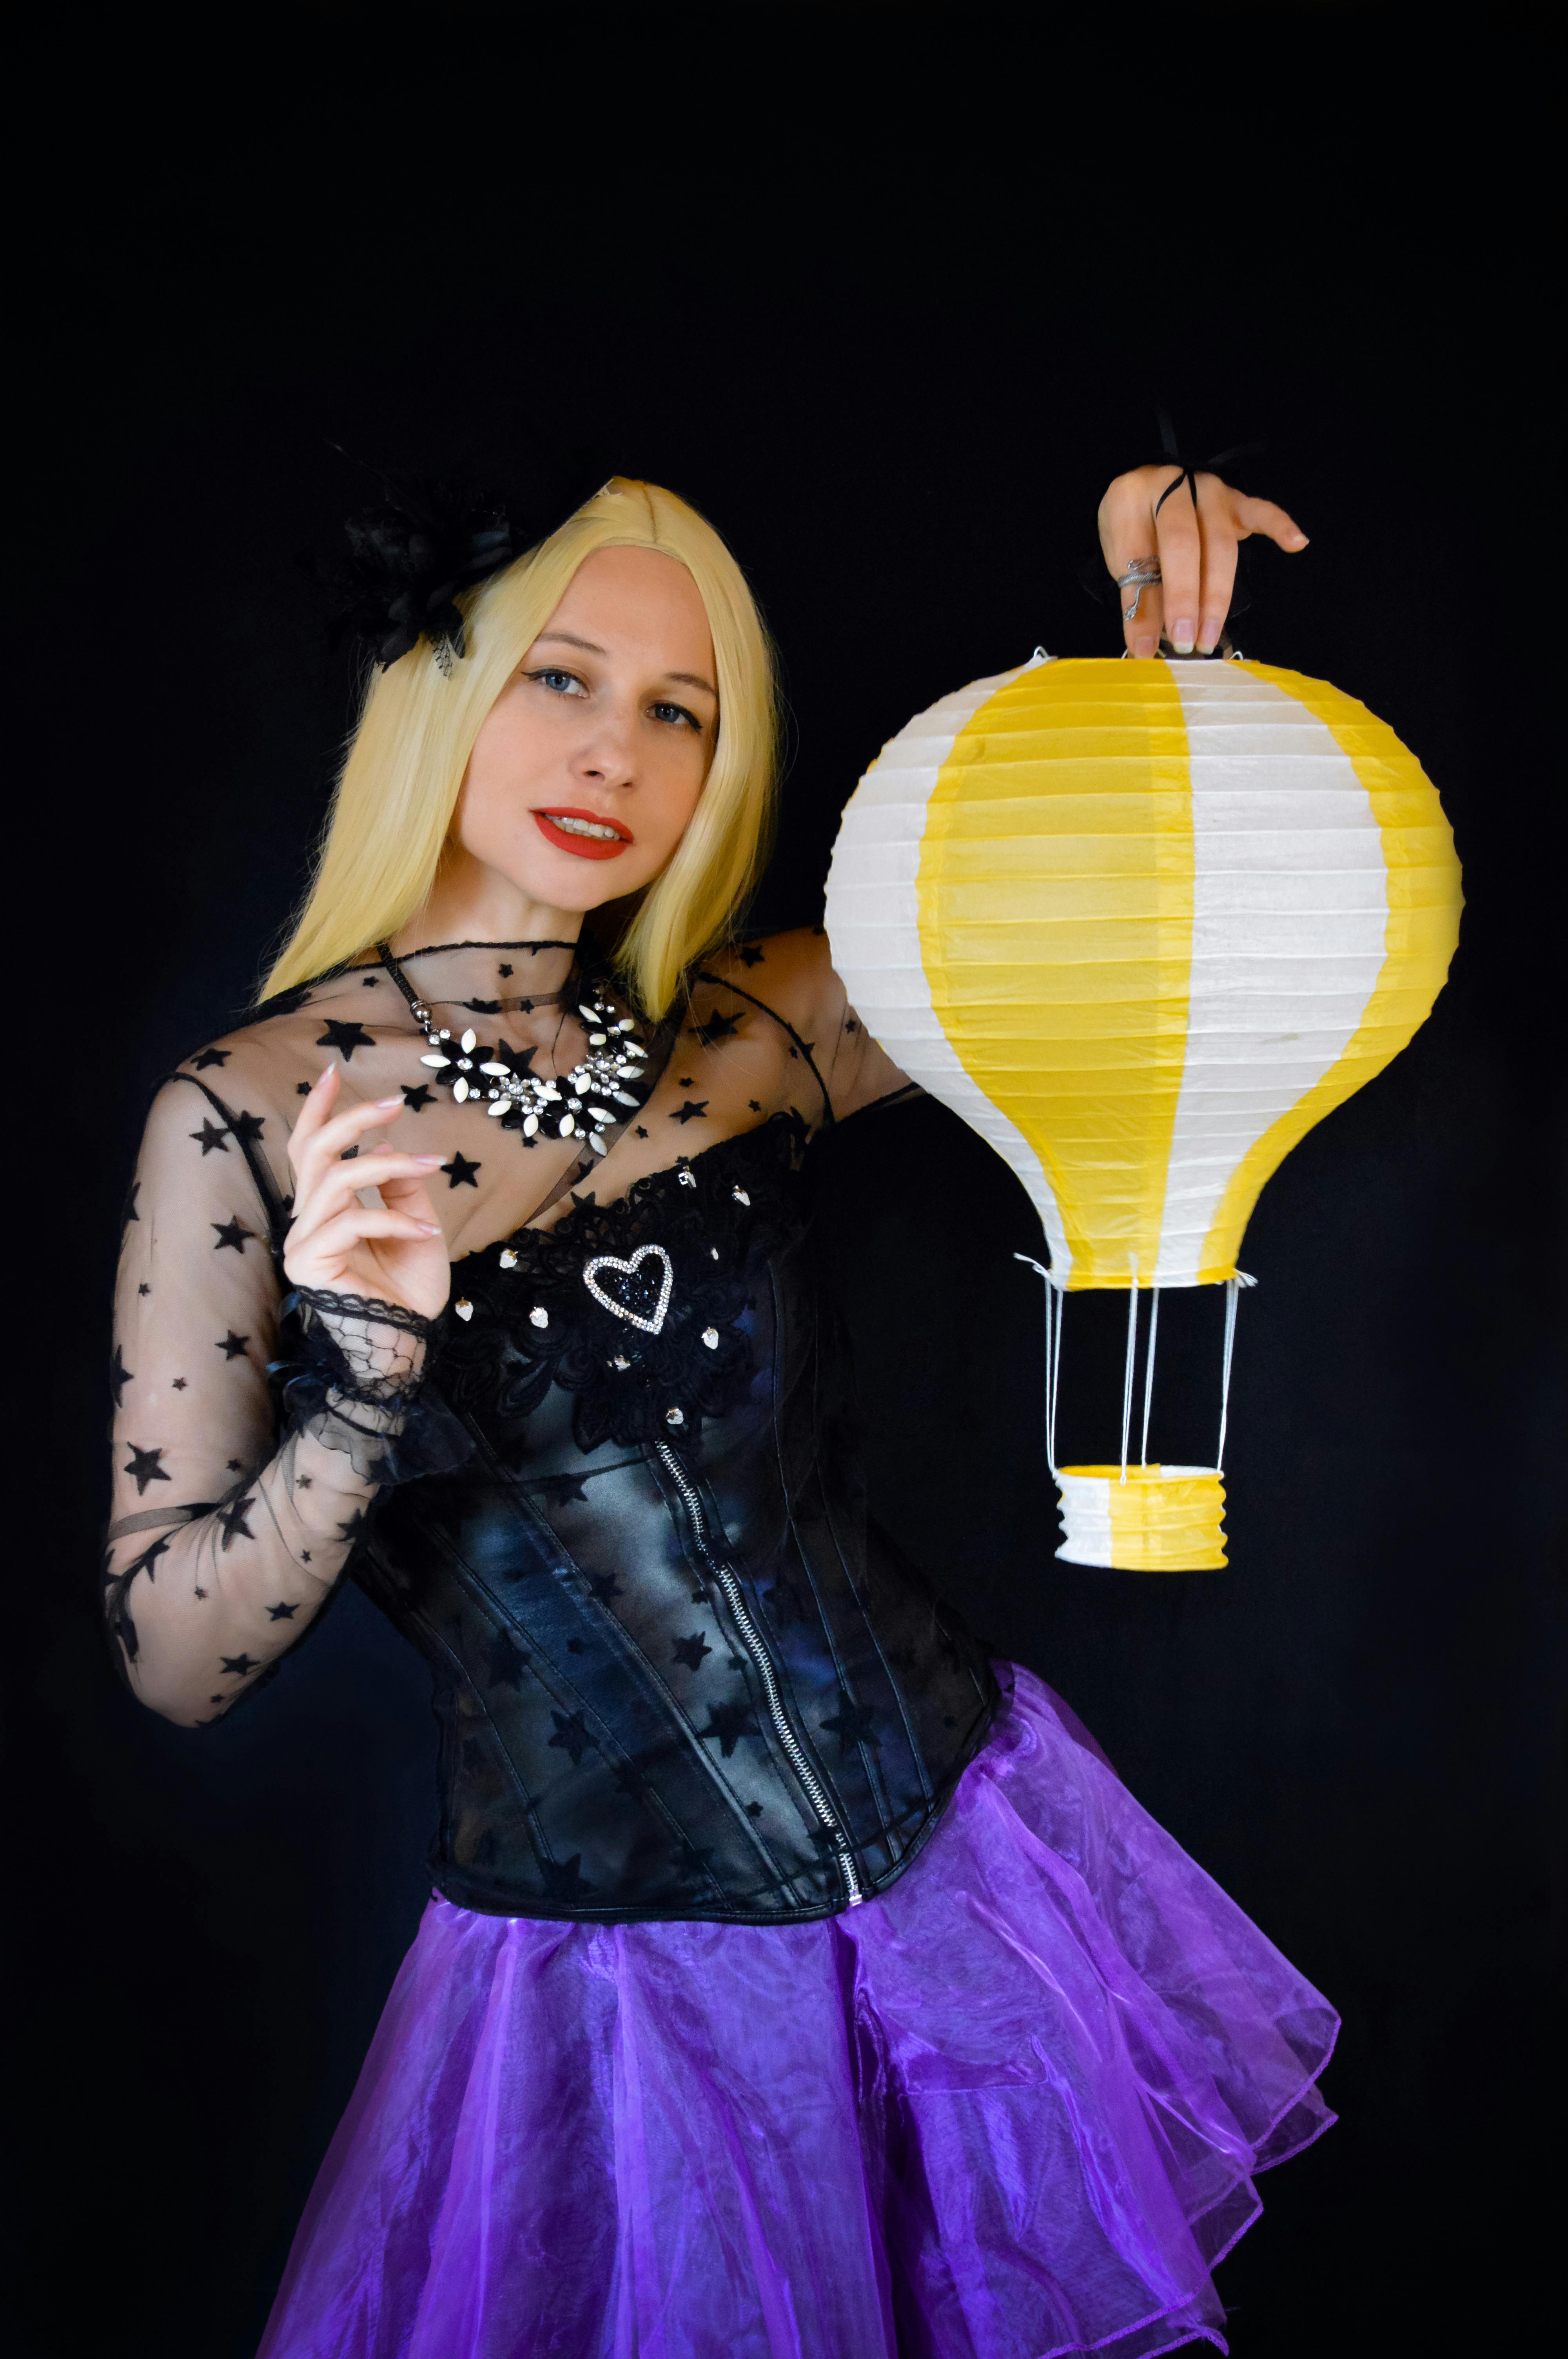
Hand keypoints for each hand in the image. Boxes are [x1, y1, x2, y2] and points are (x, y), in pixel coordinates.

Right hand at [283, 1066, 449, 1319]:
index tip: (334, 1071)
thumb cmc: (410, 1291)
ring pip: (337, 1179)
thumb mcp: (416, 1225)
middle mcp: (307, 1221)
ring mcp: (303, 1243)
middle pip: (315, 1152)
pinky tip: (427, 1231)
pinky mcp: (309, 1265)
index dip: (318, 1111)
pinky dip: (394, 1218)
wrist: (409, 1344)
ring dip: (390, 1165)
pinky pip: (351, 1221)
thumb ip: (399, 1187)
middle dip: (353, 1119)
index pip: (310, 1150)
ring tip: (431, 1165)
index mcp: (327, 1209)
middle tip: (396, 1102)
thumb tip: (384, 1146)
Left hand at [1097, 466, 1308, 657]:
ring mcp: (1208, 491)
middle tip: (1185, 643)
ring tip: (1209, 636)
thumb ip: (1137, 597)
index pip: (1138, 557)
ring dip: (1217, 595)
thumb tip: (1146, 648)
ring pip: (1219, 544)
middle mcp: (1172, 487)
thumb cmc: (1133, 525)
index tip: (1145, 649)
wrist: (1147, 484)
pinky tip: (1296, 543)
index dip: (1143, 607)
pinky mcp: (1235, 498)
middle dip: (1185, 600)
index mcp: (1130, 498)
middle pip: (1184, 547)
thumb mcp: (1120, 559)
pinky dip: (1279, 526)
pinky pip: (1260, 510)